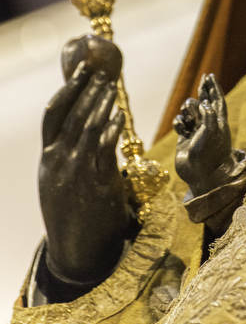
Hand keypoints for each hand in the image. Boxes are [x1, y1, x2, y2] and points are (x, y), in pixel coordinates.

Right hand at [39, 35, 130, 287]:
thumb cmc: (74, 212)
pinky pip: (103, 151)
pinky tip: (119, 117)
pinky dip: (111, 129)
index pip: (52, 114)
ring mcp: (75, 174)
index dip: (68, 88)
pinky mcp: (96, 186)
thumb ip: (70, 153)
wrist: (76, 256)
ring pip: (87, 128)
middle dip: (88, 89)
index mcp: (47, 159)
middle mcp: (57, 163)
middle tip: (103, 70)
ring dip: (101, 104)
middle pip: (72, 115)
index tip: (82, 68)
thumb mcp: (61, 180)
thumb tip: (91, 121)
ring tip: (112, 88)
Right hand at [174, 74, 231, 195]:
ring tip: (188, 118)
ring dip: (188, 110)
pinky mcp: (185, 138)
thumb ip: (208, 114)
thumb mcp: (212, 130)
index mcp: (219, 122)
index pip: (217, 100)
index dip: (214, 88)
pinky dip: (179, 123)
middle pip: (206, 102)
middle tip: (204, 78)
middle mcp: (209, 125)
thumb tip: (203, 103)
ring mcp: (197, 131)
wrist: (200, 175)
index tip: (210, 76)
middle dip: (204, 90)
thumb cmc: (209, 153)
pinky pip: (180, 123)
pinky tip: (182, 130)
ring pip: (190, 111)